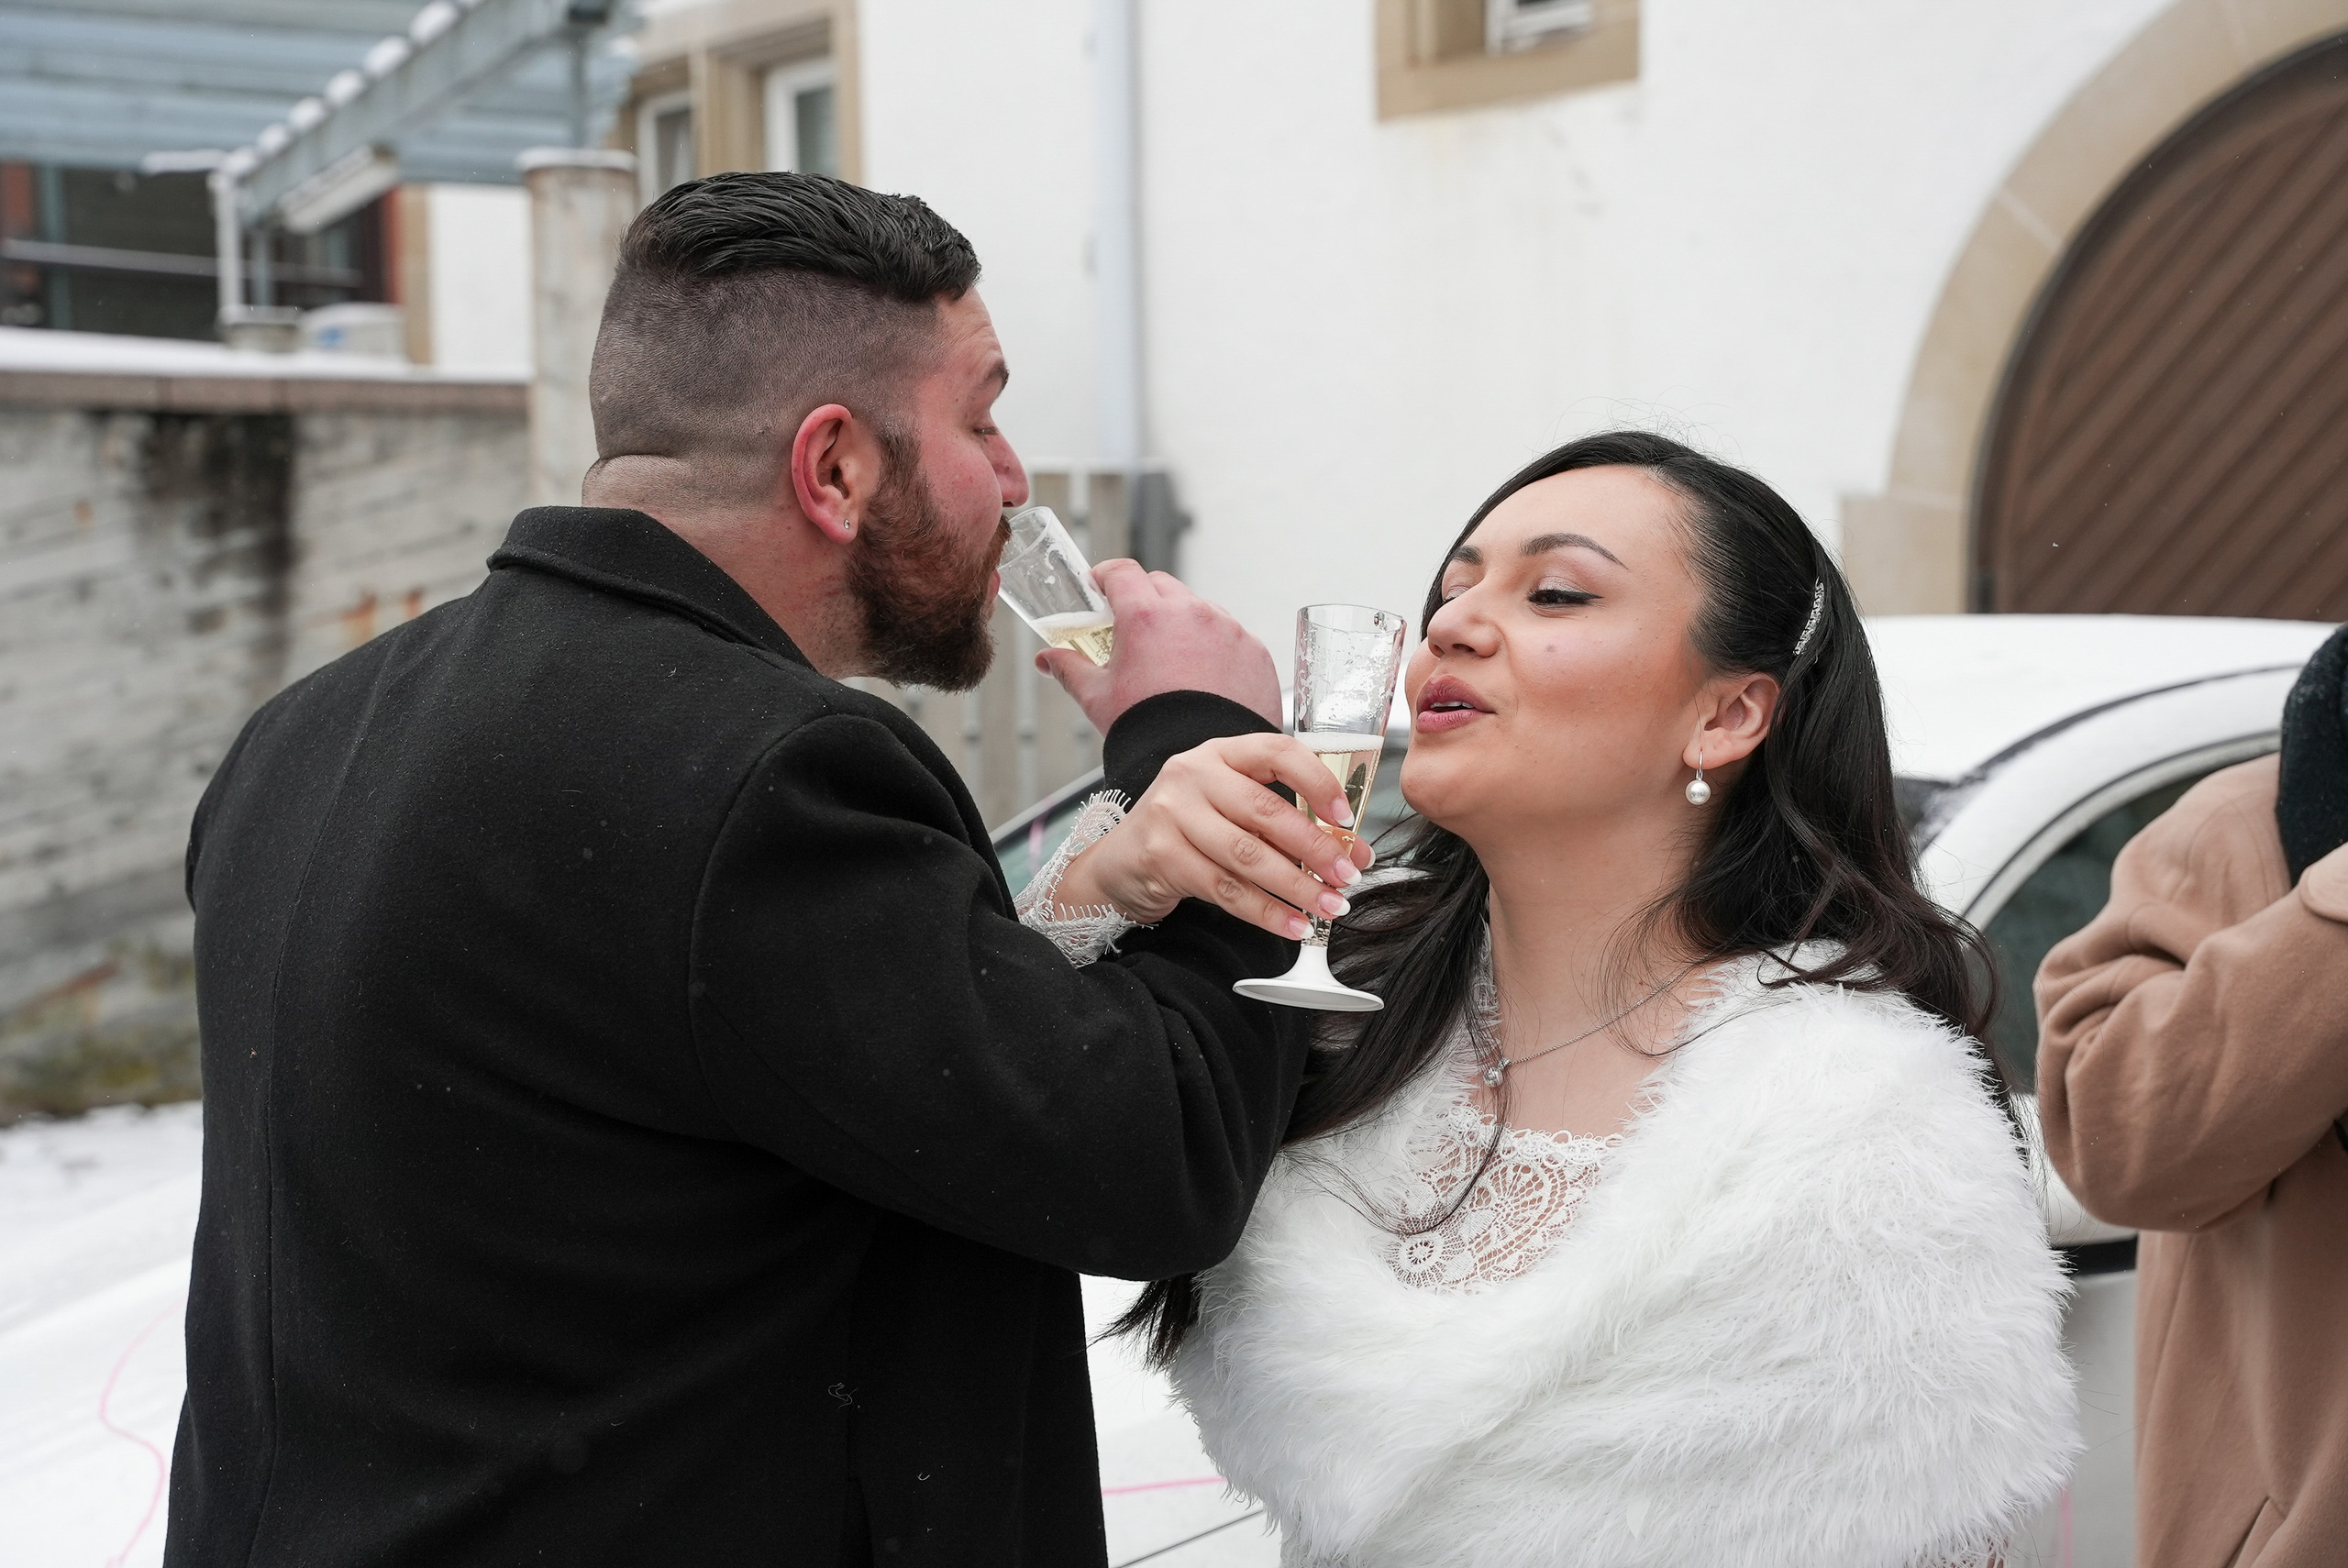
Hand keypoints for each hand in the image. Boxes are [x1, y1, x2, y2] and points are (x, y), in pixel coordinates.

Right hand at [1035, 561, 1280, 732]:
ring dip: (1184, 625)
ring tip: (1173, 664)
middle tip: (1134, 632)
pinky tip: (1205, 680)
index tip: (1100, 587)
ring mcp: (1227, 630)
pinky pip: (1231, 636)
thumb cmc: (1148, 730)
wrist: (1202, 761)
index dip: (1106, 576)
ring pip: (1200, 609)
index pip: (1122, 572)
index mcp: (1145, 617)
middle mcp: (1190, 613)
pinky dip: (1216, 649)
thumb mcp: (1098, 698)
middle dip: (1145, 601)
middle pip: (1161, 586)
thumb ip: (1070, 669)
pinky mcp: (1254, 650)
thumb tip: (1048, 659)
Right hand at [1048, 734, 1378, 938]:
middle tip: (1348, 874)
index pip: (1277, 752)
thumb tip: (1349, 850)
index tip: (1346, 817)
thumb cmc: (1187, 829)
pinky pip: (1226, 890)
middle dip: (1316, 848)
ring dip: (1297, 886)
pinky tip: (1293, 925)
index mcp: (1220, 753)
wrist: (1120, 861)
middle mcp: (1193, 775)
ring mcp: (1172, 814)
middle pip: (1265, 810)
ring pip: (1248, 855)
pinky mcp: (1162, 856)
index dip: (1318, 783)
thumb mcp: (1229, 806)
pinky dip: (1266, 913)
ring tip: (1330, 907)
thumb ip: (1282, 819)